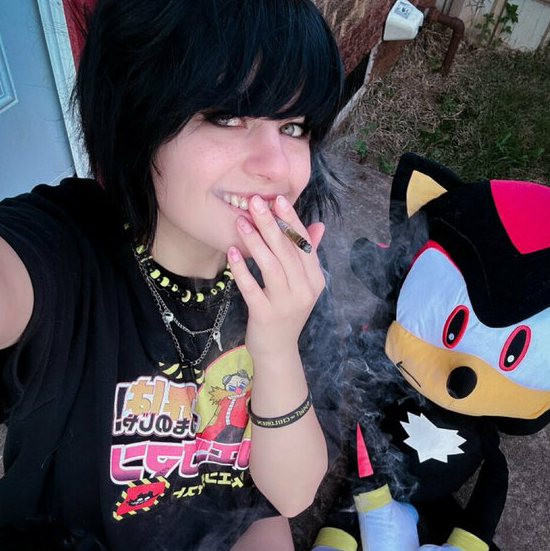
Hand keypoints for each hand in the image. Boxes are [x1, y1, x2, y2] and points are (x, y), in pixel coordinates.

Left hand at [227, 194, 325, 360]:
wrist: (278, 352)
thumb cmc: (286, 311)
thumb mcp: (301, 284)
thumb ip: (307, 255)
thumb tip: (318, 226)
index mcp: (315, 279)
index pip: (304, 244)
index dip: (291, 220)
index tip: (278, 199)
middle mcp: (304, 290)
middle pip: (288, 251)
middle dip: (271, 223)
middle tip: (255, 202)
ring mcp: (286, 304)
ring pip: (272, 266)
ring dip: (255, 241)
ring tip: (241, 221)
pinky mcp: (266, 316)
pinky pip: (252, 288)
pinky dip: (241, 269)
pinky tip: (231, 252)